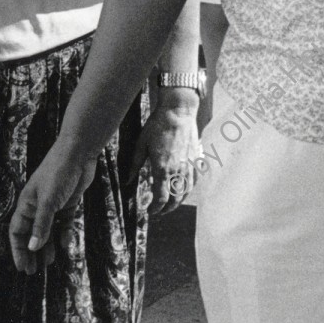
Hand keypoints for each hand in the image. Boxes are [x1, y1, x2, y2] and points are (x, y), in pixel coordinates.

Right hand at [9, 142, 96, 273]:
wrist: (78, 152)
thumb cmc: (59, 172)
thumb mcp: (49, 201)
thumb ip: (42, 225)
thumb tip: (32, 248)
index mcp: (27, 204)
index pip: (17, 231)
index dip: (18, 250)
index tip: (22, 267)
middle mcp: (38, 205)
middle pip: (32, 233)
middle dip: (32, 252)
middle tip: (34, 271)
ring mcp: (54, 203)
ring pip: (48, 230)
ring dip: (48, 246)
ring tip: (49, 263)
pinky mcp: (68, 201)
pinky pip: (64, 222)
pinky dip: (64, 233)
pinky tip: (66, 244)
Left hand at [131, 93, 201, 214]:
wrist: (178, 111)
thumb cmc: (158, 125)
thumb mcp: (141, 144)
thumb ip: (134, 165)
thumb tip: (127, 180)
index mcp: (162, 168)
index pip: (161, 198)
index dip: (155, 208)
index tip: (149, 211)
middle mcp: (177, 170)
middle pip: (175, 199)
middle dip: (166, 209)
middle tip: (158, 210)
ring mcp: (189, 166)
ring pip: (186, 192)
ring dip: (177, 202)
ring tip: (169, 204)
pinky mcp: (196, 159)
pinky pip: (193, 181)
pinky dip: (187, 190)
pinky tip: (182, 190)